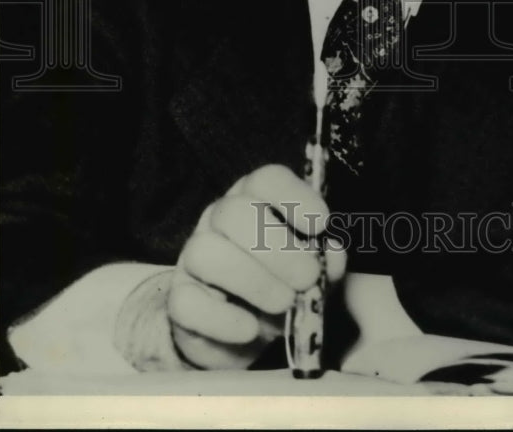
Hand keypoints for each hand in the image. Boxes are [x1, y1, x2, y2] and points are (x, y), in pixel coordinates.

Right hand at [167, 164, 345, 369]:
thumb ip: (326, 261)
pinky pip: (186, 303)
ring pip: (206, 252)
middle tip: (307, 278)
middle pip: (234, 212)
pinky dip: (222, 319)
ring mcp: (194, 258)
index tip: (319, 224)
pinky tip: (250, 329)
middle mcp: (219, 220)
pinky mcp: (179, 300)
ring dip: (252, 280)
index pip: (266, 179)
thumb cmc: (282, 285)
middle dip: (277, 248)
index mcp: (255, 200)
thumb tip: (333, 254)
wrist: (243, 332)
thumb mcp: (312, 271)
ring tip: (284, 303)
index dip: (293, 196)